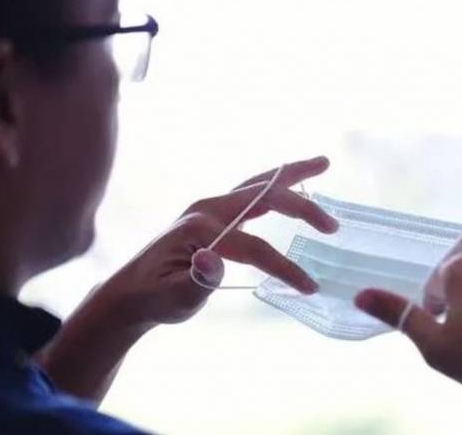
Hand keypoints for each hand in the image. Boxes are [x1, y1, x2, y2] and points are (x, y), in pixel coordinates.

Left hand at [99, 156, 338, 327]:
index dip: (284, 266)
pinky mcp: (212, 217)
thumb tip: (212, 262)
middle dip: (302, 205)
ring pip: (258, 186)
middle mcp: (208, 209)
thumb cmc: (153, 298)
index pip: (255, 246)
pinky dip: (275, 188)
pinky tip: (289, 188)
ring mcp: (210, 209)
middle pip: (263, 194)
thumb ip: (195, 280)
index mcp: (201, 227)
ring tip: (321, 163)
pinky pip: (251, 195)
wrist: (129, 294)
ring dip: (291, 176)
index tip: (309, 286)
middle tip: (332, 225)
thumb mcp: (173, 297)